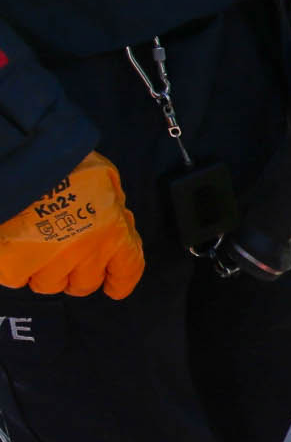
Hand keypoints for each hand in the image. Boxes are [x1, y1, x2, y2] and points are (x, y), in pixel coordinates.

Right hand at [0, 154, 143, 298]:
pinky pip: (15, 278)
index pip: (127, 270)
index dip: (120, 281)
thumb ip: (113, 209)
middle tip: (60, 254)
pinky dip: (12, 265)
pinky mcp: (14, 263)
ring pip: (48, 284)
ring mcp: (49, 260)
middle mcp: (87, 251)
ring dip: (42, 269)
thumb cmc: (63, 161)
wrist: (22, 154)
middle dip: (74, 274)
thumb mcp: (104, 180)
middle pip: (84, 284)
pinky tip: (12, 242)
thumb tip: (118, 227)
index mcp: (114, 230)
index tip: (113, 287)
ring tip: (33, 240)